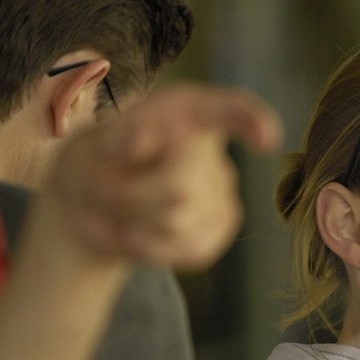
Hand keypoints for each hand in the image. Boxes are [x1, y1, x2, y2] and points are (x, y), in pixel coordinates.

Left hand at [41, 83, 281, 271]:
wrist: (94, 202)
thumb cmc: (97, 162)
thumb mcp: (93, 141)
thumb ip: (116, 138)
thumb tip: (144, 140)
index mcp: (185, 112)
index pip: (228, 110)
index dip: (250, 121)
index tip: (266, 137)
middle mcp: (212, 149)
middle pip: (180, 185)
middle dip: (129, 195)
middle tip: (96, 190)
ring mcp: (222, 190)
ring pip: (178, 220)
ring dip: (132, 221)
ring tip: (110, 211)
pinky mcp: (221, 226)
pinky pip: (191, 249)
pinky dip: (151, 248)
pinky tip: (133, 234)